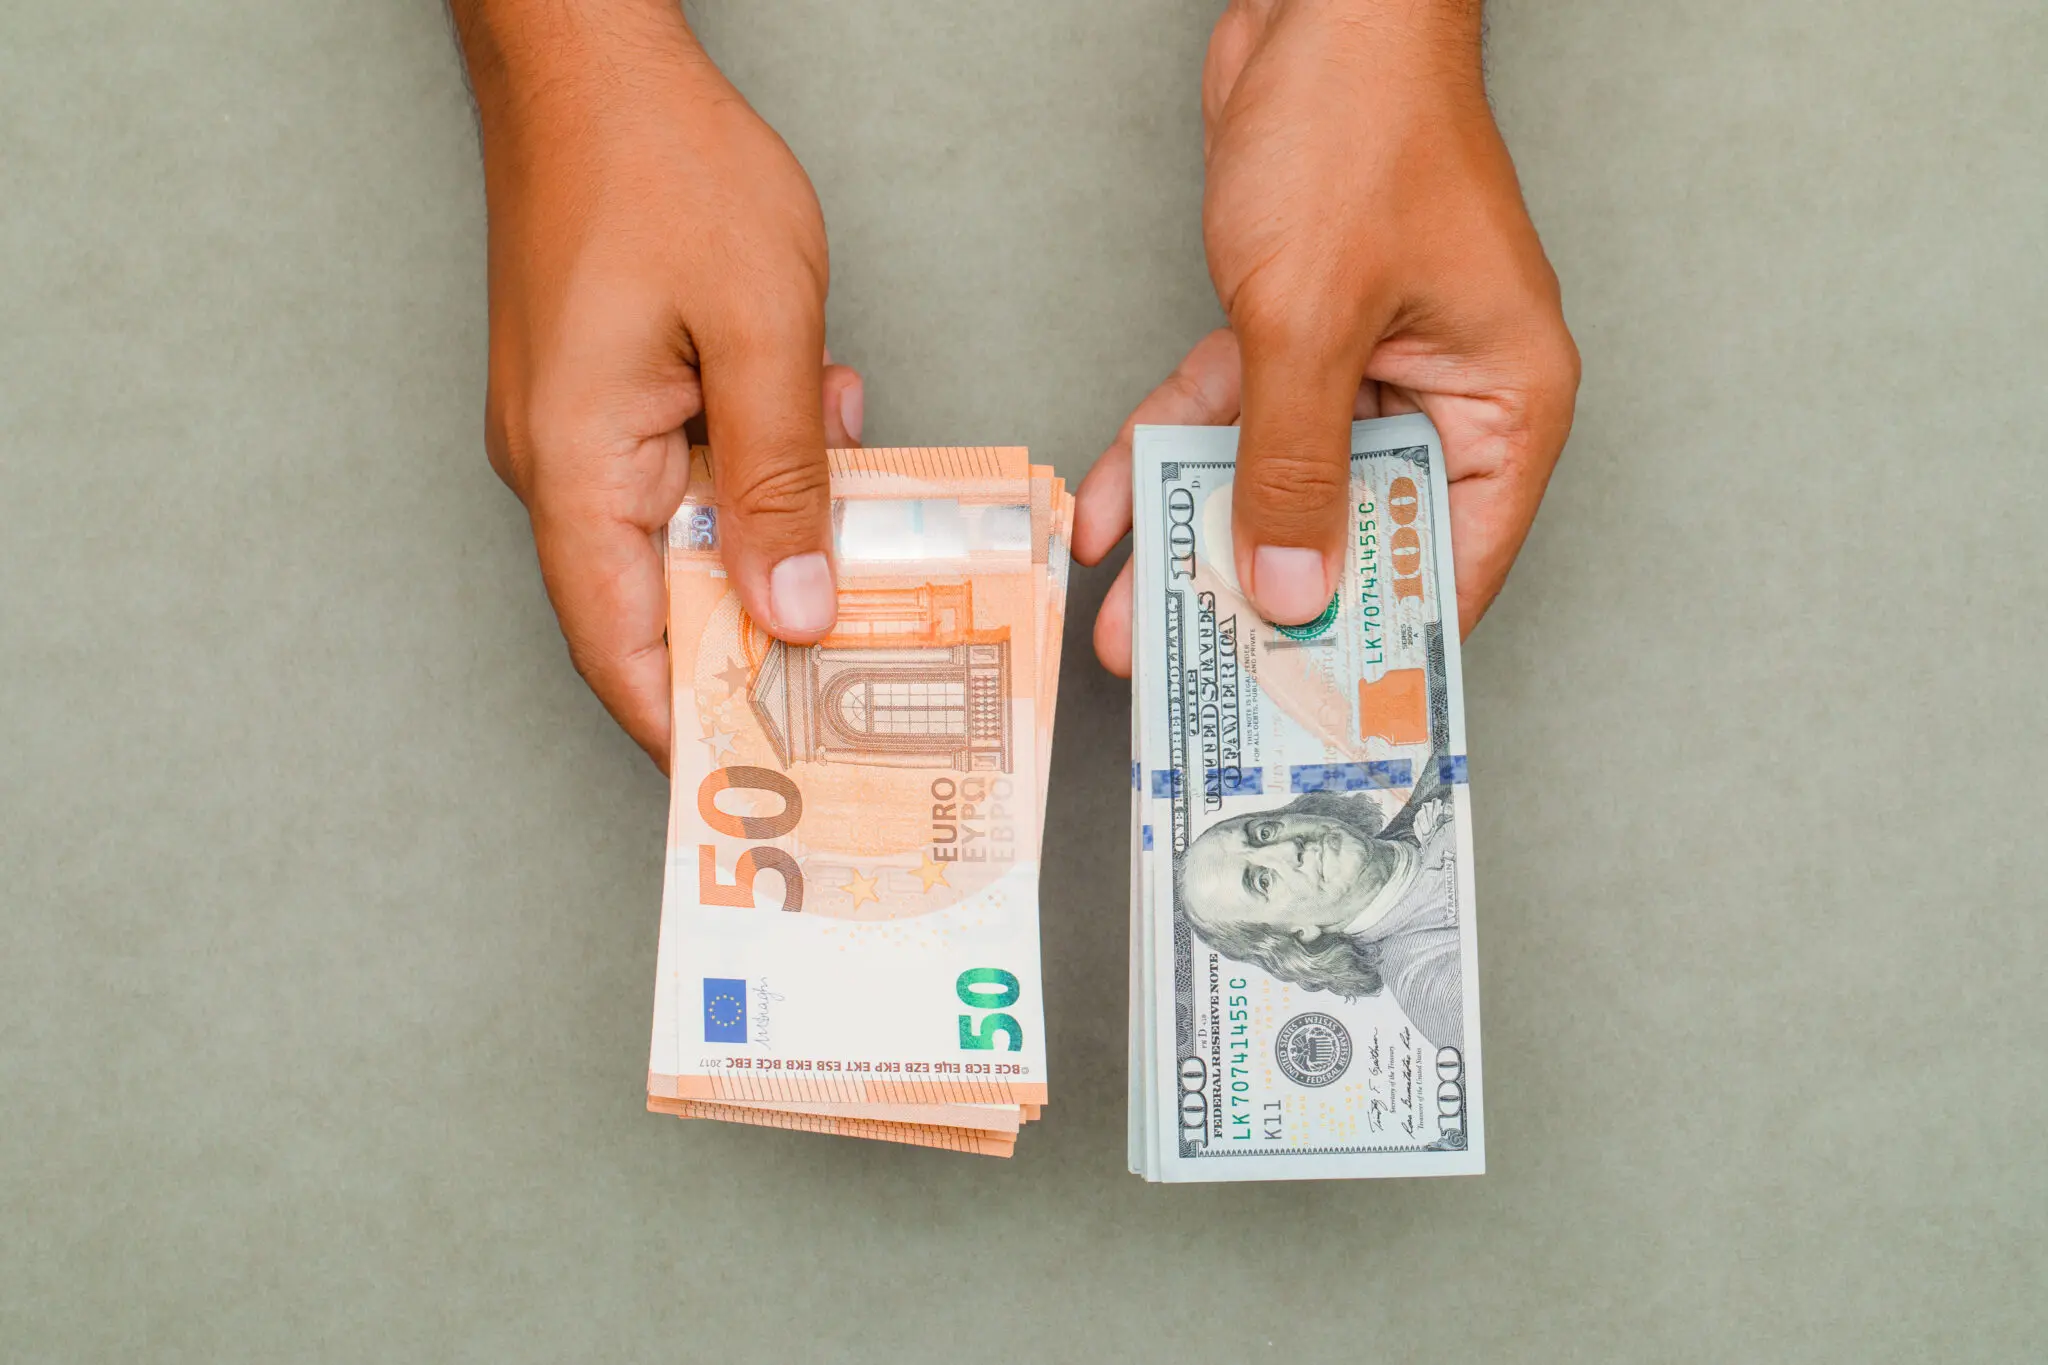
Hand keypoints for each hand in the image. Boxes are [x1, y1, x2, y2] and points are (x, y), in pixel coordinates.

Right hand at [453, 1, 861, 766]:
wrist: (589, 54)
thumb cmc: (658, 163)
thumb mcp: (758, 328)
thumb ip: (781, 478)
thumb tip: (792, 610)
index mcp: (575, 468)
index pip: (624, 649)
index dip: (697, 729)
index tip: (772, 788)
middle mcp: (561, 464)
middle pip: (658, 604)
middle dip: (761, 638)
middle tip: (860, 676)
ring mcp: (581, 428)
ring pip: (687, 531)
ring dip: (777, 533)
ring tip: (866, 528)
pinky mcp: (610, 391)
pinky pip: (690, 467)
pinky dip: (762, 466)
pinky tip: (826, 426)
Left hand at [1077, 0, 1579, 674]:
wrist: (1315, 1)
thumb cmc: (1360, 128)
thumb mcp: (1312, 322)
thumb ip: (1294, 466)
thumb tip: (1290, 590)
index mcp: (1501, 405)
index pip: (1455, 564)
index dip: (1385, 648)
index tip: (1317, 719)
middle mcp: (1442, 395)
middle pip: (1352, 534)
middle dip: (1259, 605)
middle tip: (1193, 682)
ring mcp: (1368, 364)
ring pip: (1275, 482)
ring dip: (1193, 544)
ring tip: (1124, 625)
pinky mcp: (1299, 329)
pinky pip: (1229, 416)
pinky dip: (1164, 453)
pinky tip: (1101, 508)